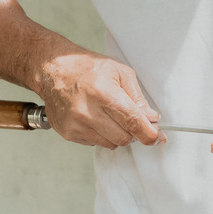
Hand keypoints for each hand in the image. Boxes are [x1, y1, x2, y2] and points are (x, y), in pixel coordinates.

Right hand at [36, 51, 162, 149]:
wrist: (53, 70)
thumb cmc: (88, 69)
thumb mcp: (119, 73)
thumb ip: (138, 98)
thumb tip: (152, 120)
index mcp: (103, 93)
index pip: (132, 121)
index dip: (149, 134)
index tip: (159, 138)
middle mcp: (87, 111)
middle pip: (124, 138)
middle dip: (133, 132)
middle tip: (130, 119)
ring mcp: (75, 124)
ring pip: (111, 144)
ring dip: (117, 134)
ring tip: (109, 115)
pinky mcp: (68, 133)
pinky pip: (95, 144)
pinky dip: (101, 135)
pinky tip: (94, 118)